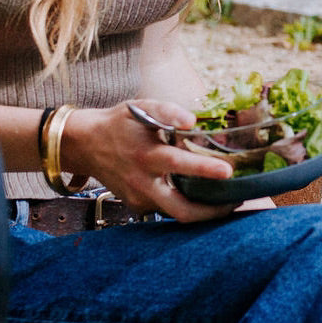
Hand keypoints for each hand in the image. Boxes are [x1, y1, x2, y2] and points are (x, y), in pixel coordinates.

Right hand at [61, 99, 239, 222]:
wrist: (85, 145)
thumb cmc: (119, 124)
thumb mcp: (141, 108)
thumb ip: (168, 111)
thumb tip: (192, 120)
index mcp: (146, 156)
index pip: (179, 164)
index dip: (205, 169)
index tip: (228, 171)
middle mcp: (142, 183)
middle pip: (181, 210)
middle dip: (212, 212)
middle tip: (236, 202)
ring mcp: (138, 199)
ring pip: (176, 215)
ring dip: (203, 212)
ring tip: (227, 201)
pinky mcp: (137, 207)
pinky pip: (166, 210)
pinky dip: (186, 205)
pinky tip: (202, 195)